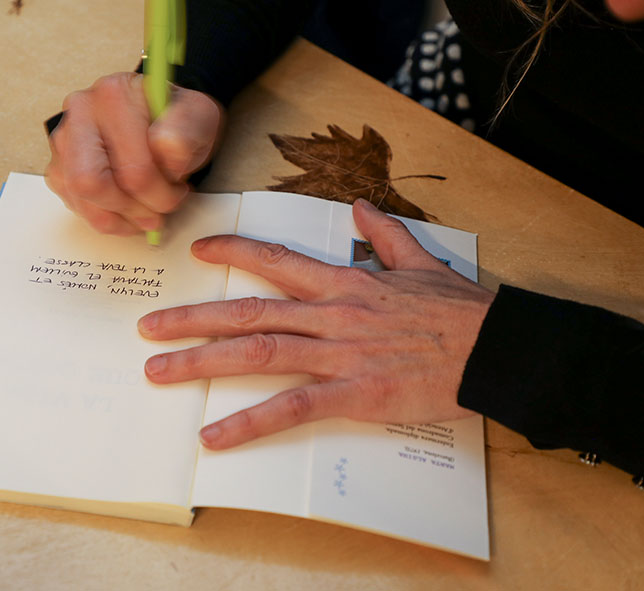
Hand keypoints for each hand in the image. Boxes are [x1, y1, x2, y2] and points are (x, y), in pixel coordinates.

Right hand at [46, 72, 223, 234]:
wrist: (163, 123)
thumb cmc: (177, 123)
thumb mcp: (198, 118)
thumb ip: (186, 132)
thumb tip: (165, 151)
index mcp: (114, 94)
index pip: (133, 168)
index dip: (161, 194)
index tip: (178, 191)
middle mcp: (81, 112)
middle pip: (91, 183)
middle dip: (132, 209)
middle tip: (157, 211)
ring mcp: (64, 140)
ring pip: (81, 199)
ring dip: (119, 218)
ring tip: (145, 212)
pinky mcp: (58, 165)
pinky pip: (74, 204)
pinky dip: (105, 217)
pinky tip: (126, 207)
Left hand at [137, 198, 494, 449]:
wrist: (494, 347)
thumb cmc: (459, 309)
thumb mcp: (420, 261)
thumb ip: (384, 235)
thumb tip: (360, 208)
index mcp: (344, 282)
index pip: (276, 259)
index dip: (234, 251)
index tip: (199, 249)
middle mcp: (330, 313)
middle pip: (248, 310)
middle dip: (192, 318)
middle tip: (149, 327)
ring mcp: (338, 352)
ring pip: (256, 351)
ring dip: (202, 361)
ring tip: (158, 371)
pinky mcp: (353, 392)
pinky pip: (290, 407)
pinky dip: (248, 421)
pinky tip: (214, 435)